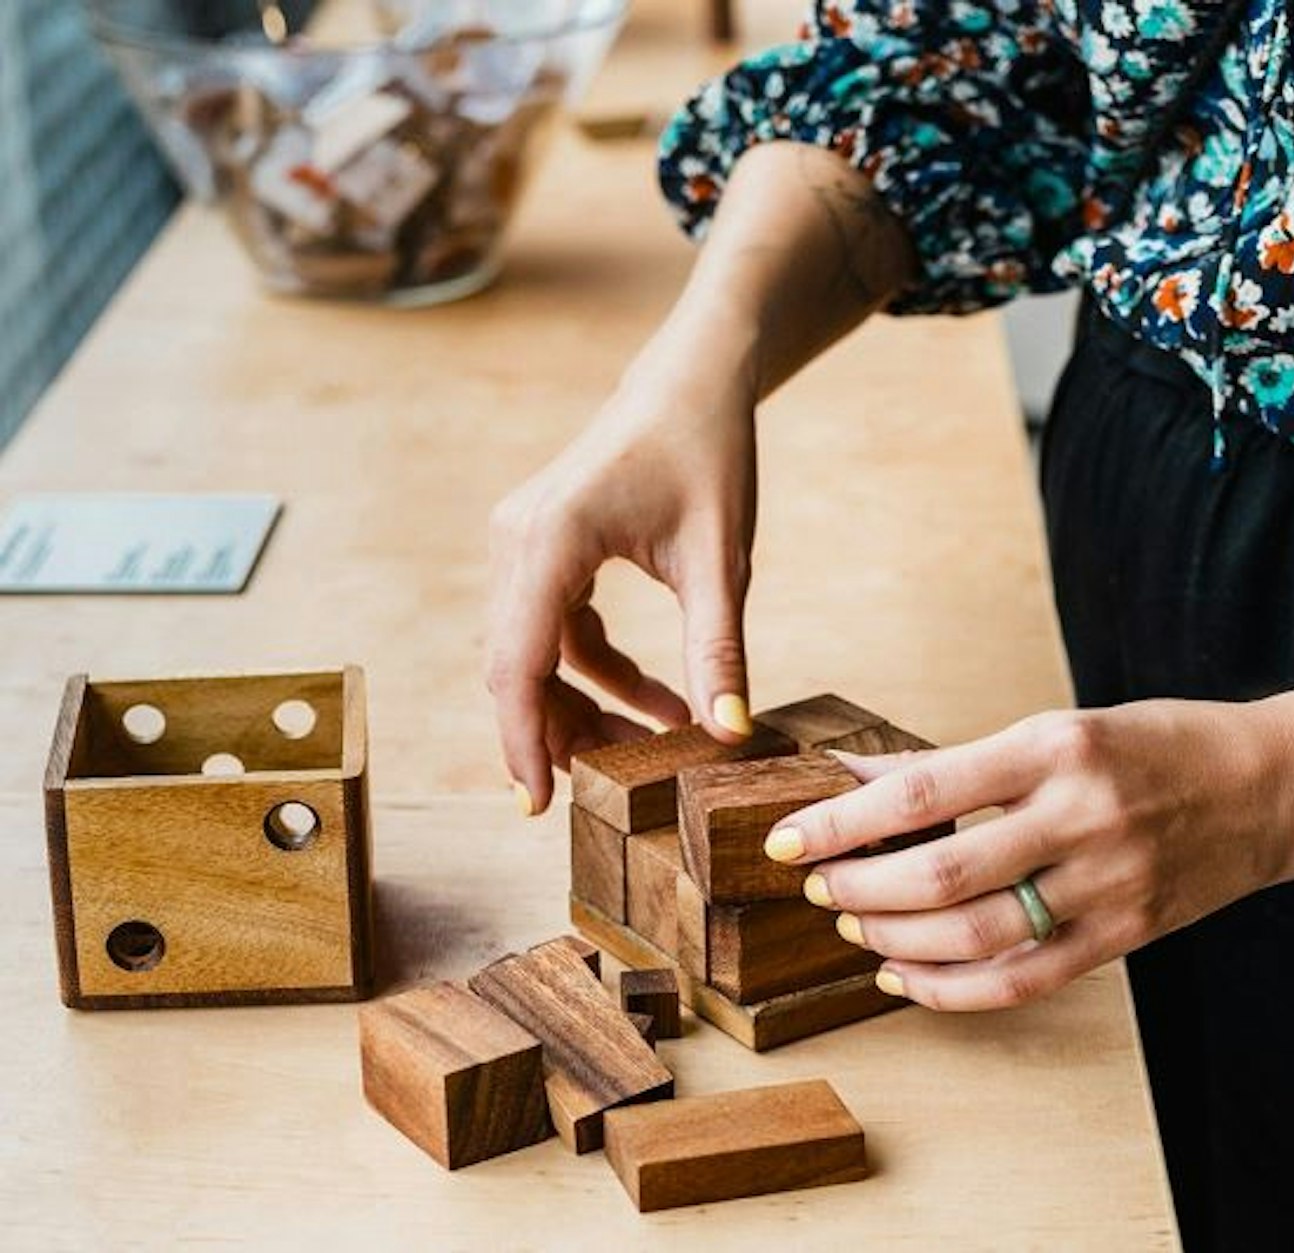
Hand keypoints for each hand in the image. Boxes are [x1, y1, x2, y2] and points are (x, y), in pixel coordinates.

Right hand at [486, 312, 760, 813]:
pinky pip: (555, 632)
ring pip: (534, 656)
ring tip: (654, 750)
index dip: (524, 741)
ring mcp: (524, 543)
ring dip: (584, 707)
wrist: (695, 380)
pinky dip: (596, 673)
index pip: (519, 665)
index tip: (539, 807)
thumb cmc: (709, 453)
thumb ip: (719, 649)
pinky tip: (660, 704)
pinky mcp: (543, 548)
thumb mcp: (722, 560)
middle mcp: (518, 541)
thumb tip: (728, 735)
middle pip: (517, 668)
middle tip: (624, 786)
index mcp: (549, 541)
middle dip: (563, 734)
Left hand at [767, 701, 1293, 1010]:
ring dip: (894, 939)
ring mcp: (1107, 885)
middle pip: (941, 875)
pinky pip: (1021, 981)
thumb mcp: (1058, 729)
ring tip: (856, 925)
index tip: (788, 837)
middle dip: (859, 888)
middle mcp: (1081, 816)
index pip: (922, 792)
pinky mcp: (1124, 937)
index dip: (842, 821)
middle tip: (819, 885)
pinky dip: (950, 989)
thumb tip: (855, 780)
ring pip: (975, 936)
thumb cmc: (1153, 745)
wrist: (1268, 786)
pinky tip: (905, 977)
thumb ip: (960, 764)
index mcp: (1056, 748)